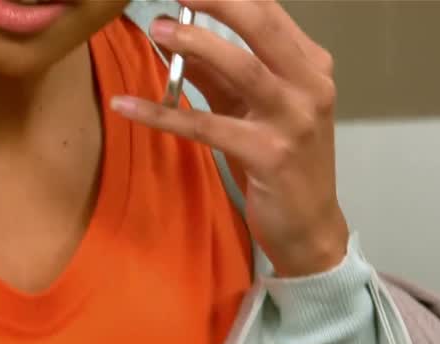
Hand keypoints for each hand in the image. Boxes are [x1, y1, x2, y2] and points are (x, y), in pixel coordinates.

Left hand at [111, 0, 349, 276]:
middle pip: (262, 27)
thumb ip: (214, 73)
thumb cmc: (278, 161)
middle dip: (217, 1)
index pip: (269, 13)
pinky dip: (164, 114)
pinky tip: (129, 105)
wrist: (309, 225)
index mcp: (310, 65)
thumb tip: (171, 33)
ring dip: (196, 45)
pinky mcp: (269, 155)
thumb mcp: (247, 109)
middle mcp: (310, 85)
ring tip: (157, 28)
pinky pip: (208, 127)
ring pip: (243, 69)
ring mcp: (294, 120)